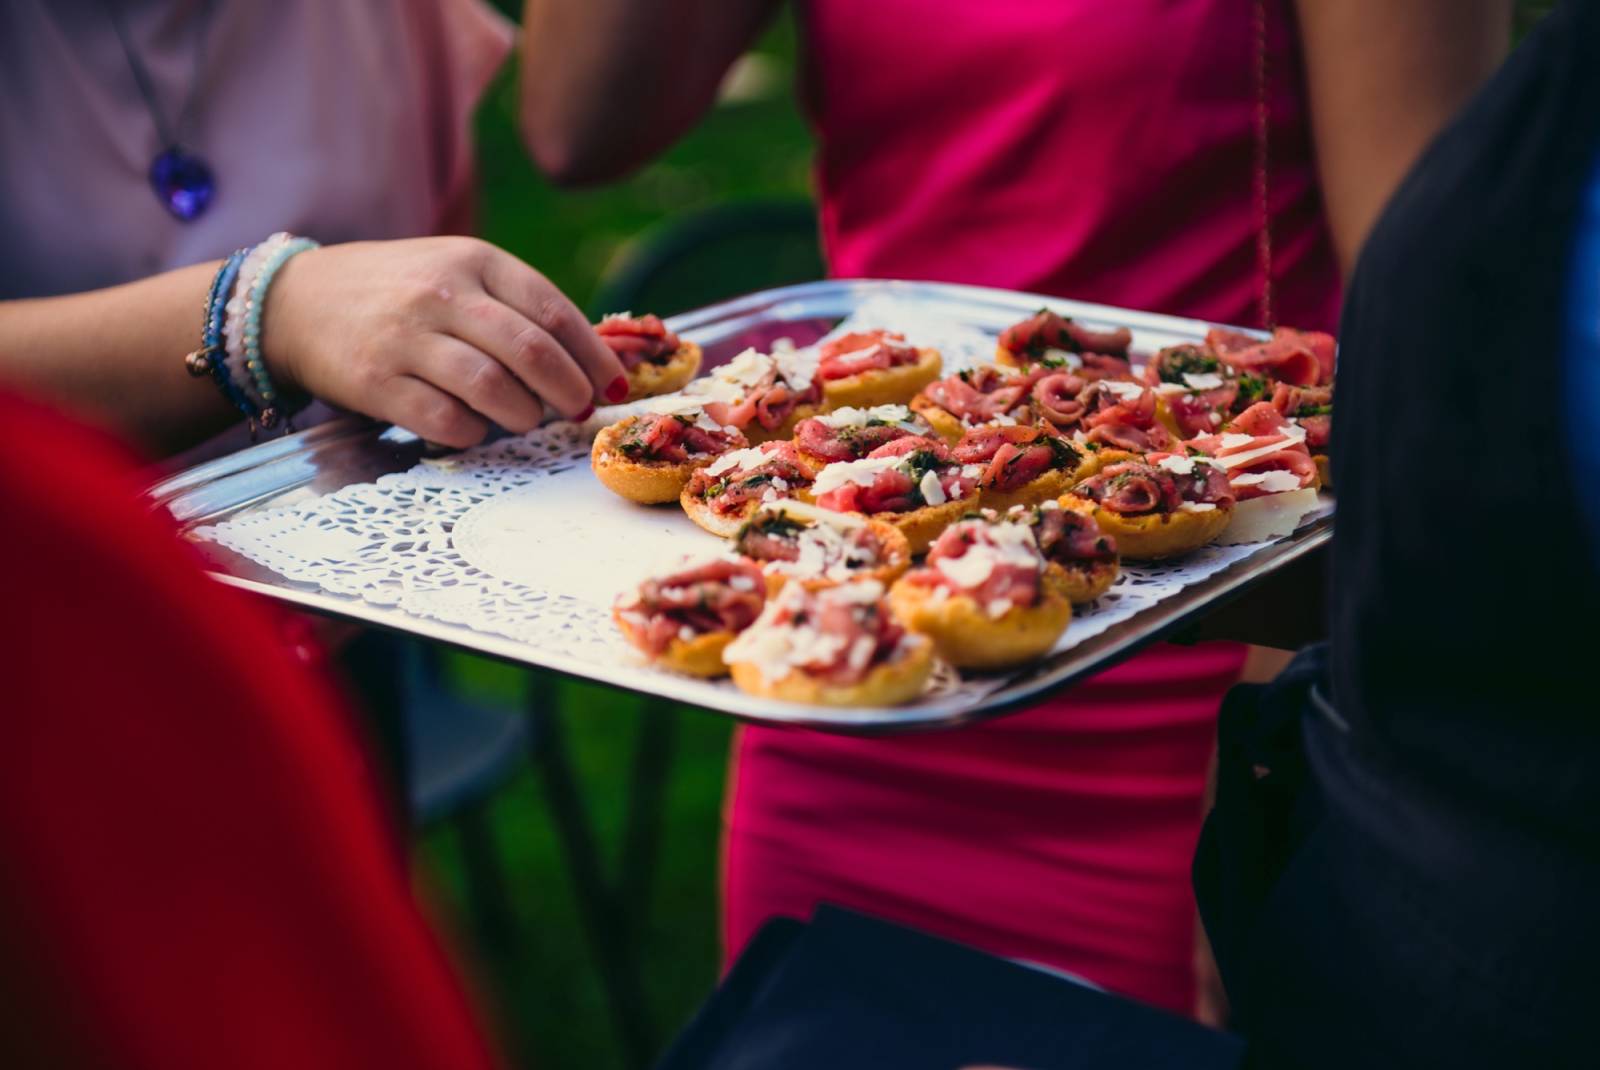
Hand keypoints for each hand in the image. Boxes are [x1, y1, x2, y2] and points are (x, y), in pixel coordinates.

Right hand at [264, 237, 627, 446]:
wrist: (295, 302)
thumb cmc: (397, 292)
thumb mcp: (455, 273)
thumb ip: (514, 307)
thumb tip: (589, 362)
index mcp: (473, 260)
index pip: (553, 311)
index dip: (593, 356)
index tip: (614, 386)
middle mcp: (442, 294)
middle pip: (531, 351)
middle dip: (570, 390)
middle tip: (579, 410)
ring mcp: (406, 338)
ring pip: (492, 387)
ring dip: (525, 415)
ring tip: (527, 419)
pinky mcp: (375, 381)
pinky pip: (444, 420)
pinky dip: (473, 433)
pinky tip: (475, 429)